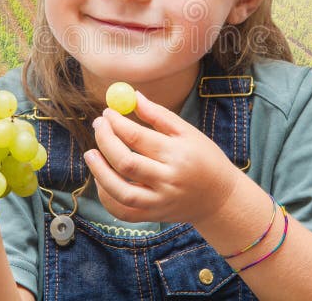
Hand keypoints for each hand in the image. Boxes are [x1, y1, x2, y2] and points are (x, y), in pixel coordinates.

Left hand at [84, 91, 242, 224]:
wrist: (220, 198)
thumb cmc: (203, 158)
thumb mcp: (188, 133)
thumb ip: (159, 115)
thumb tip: (133, 96)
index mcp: (177, 155)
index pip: (137, 137)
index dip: (117, 123)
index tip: (107, 112)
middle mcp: (168, 180)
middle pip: (126, 162)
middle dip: (105, 141)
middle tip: (97, 126)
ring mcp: (159, 202)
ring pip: (120, 191)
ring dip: (99, 171)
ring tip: (90, 153)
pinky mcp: (153, 216)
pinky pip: (123, 211)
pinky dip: (107, 196)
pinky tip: (102, 178)